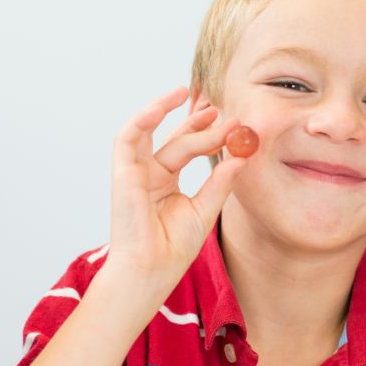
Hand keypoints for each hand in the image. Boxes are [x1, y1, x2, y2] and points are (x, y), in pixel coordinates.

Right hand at [106, 87, 248, 289]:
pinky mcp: (123, 174)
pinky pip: (127, 138)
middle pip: (174, 138)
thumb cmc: (173, 248)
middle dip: (198, 121)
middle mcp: (150, 174)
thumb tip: (242, 156)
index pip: (187, 147)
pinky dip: (142, 119)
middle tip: (224, 110)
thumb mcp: (205, 209)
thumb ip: (221, 182)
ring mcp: (136, 173)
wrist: (153, 270)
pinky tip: (161, 106)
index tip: (234, 122)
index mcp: (166, 182)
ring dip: (168, 111)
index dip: (208, 132)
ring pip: (154, 133)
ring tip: (190, 95)